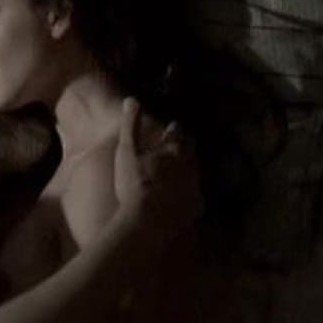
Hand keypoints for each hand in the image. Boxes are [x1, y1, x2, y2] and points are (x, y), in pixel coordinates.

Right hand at [113, 98, 198, 216]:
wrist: (147, 224)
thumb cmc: (135, 184)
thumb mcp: (127, 151)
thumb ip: (130, 124)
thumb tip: (131, 99)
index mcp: (175, 149)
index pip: (179, 132)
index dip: (174, 130)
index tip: (170, 129)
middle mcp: (191, 166)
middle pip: (191, 152)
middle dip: (184, 148)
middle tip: (174, 149)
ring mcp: (195, 188)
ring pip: (194, 173)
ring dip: (186, 172)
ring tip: (174, 175)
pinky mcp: (195, 208)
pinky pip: (194, 197)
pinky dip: (187, 195)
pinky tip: (178, 200)